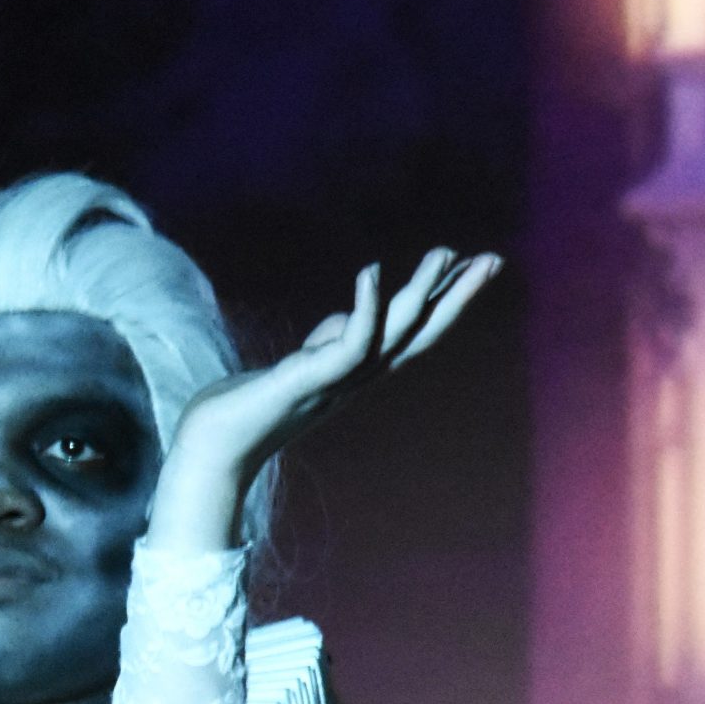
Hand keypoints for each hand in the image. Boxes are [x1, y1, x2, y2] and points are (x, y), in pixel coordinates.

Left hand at [149, 248, 500, 551]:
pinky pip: (349, 344)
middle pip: (417, 335)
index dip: (443, 302)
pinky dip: (365, 308)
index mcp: (354, 375)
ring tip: (445, 253)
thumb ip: (326, 342)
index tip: (473, 267)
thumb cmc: (247, 407)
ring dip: (421, 295)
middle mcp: (353, 381)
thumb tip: (347, 317)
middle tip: (493, 260)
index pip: (410, 334)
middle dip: (455, 298)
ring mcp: (334, 382)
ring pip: (393, 336)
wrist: (211, 450)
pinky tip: (372, 271)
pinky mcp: (307, 380)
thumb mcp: (296, 365)